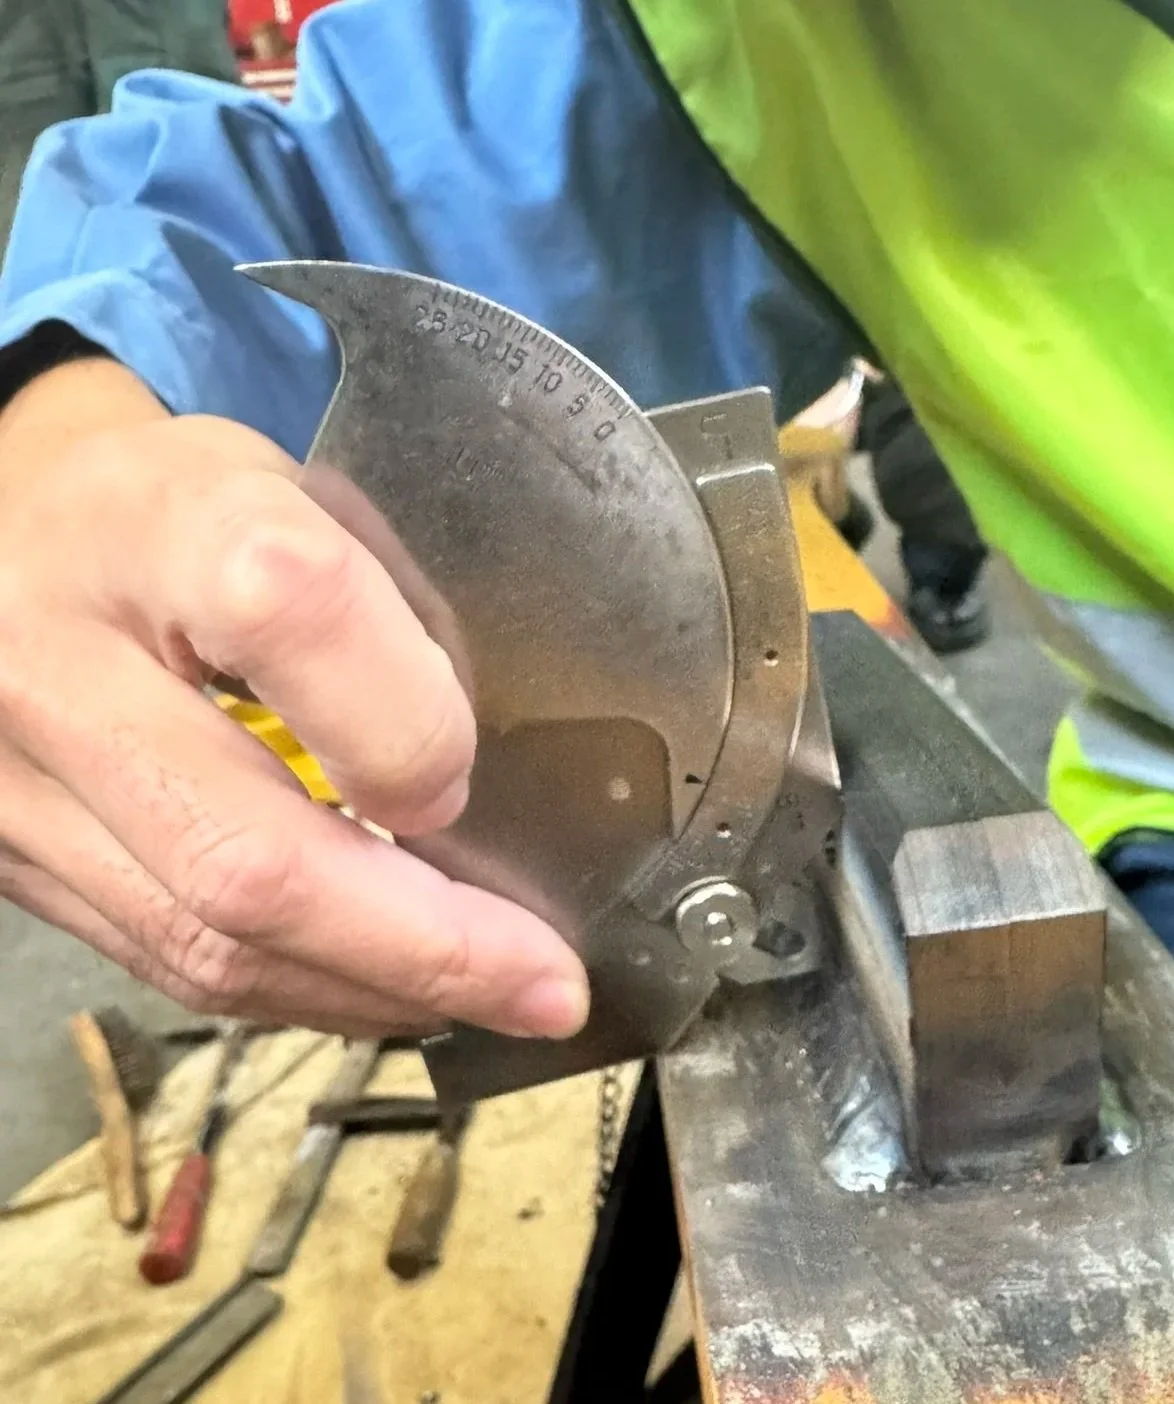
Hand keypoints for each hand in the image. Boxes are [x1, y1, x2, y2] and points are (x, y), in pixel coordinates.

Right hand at [0, 358, 587, 1036]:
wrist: (2, 532)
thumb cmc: (175, 507)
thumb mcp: (296, 494)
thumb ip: (384, 615)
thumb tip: (476, 778)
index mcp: (156, 524)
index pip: (295, 618)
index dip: (405, 727)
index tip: (464, 783)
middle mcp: (59, 664)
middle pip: (248, 859)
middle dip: (428, 948)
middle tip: (546, 987)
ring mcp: (18, 785)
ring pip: (210, 946)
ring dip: (373, 991)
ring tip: (486, 995)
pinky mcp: (12, 863)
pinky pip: (171, 962)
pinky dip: (298, 985)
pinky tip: (380, 983)